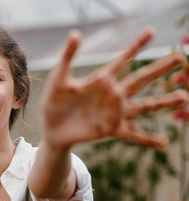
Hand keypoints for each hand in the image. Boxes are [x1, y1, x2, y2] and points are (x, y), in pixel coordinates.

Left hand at [40, 28, 188, 148]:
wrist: (51, 128)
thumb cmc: (53, 102)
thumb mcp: (58, 78)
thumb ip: (67, 57)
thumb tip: (75, 33)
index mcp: (100, 79)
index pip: (122, 59)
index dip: (135, 45)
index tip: (151, 31)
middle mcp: (112, 94)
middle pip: (140, 79)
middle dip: (159, 69)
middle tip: (179, 59)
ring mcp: (114, 112)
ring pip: (144, 106)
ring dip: (163, 102)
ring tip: (184, 98)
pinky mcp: (110, 129)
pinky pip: (132, 135)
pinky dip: (147, 139)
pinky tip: (164, 143)